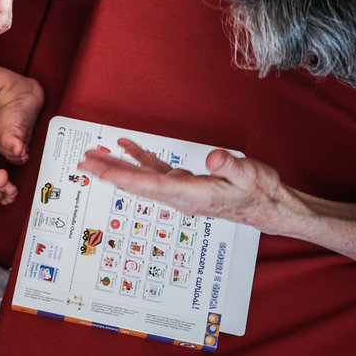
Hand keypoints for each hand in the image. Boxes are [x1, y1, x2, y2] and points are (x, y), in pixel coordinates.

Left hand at [77, 138, 290, 233]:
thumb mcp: (251, 175)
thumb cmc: (262, 192)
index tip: (100, 172)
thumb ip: (231, 167)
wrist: (271, 208)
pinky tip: (127, 148)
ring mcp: (181, 192)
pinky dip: (140, 160)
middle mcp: (181, 197)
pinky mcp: (186, 185)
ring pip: (142, 178)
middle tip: (83, 162)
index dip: (124, 178)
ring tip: (95, 155)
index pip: (150, 187)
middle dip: (109, 173)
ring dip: (118, 166)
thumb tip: (215, 158)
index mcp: (192, 195)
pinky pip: (156, 172)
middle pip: (137, 184)